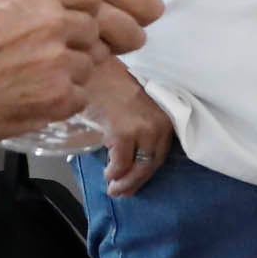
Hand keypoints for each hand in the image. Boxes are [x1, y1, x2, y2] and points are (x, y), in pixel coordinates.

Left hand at [0, 0, 167, 55]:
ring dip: (115, 24)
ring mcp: (94, 29)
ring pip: (132, 34)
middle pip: (149, 7)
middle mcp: (107, 0)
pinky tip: (72, 34)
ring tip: (88, 15)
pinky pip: (103, 54)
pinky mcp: (76, 54)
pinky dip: (94, 45)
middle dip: (133, 0)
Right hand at [0, 0, 111, 148]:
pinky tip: (30, 100)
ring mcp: (59, 65)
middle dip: (73, 40)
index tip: (67, 16)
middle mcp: (53, 25)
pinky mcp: (57, 101)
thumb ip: (25, 2)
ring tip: (30, 80)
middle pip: (92, 29)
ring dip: (67, 72)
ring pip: (87, 64)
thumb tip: (55, 6)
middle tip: (40, 55)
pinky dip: (61, 101)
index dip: (80, 5)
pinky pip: (79, 96)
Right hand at [92, 65, 176, 196]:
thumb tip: (127, 152)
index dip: (147, 171)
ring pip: (139, 167)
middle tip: (122, 192)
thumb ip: (135, 124)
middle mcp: (159, 123)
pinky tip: (108, 174)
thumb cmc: (107, 81)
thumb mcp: (131, 102)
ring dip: (125, 182)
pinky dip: (114, 172)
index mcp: (164, 115)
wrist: (91, 65)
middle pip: (153, 163)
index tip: (135, 183)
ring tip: (114, 189)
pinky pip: (121, 163)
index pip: (160, 151)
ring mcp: (143, 128)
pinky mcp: (124, 132)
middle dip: (137, 181)